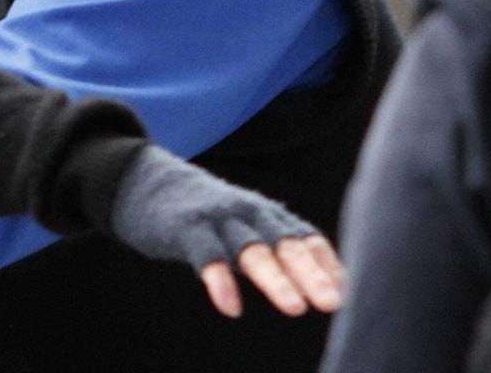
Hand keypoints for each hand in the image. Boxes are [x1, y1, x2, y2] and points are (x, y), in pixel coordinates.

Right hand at [108, 145, 345, 318]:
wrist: (145, 181)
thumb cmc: (204, 214)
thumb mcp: (244, 225)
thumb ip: (278, 247)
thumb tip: (330, 283)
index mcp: (266, 214)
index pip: (306, 237)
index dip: (327, 266)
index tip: (345, 295)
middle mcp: (248, 212)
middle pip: (285, 243)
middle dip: (311, 274)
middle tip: (332, 304)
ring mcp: (217, 218)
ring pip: (251, 249)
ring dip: (275, 278)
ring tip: (296, 308)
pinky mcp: (186, 228)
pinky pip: (206, 255)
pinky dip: (220, 280)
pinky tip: (231, 307)